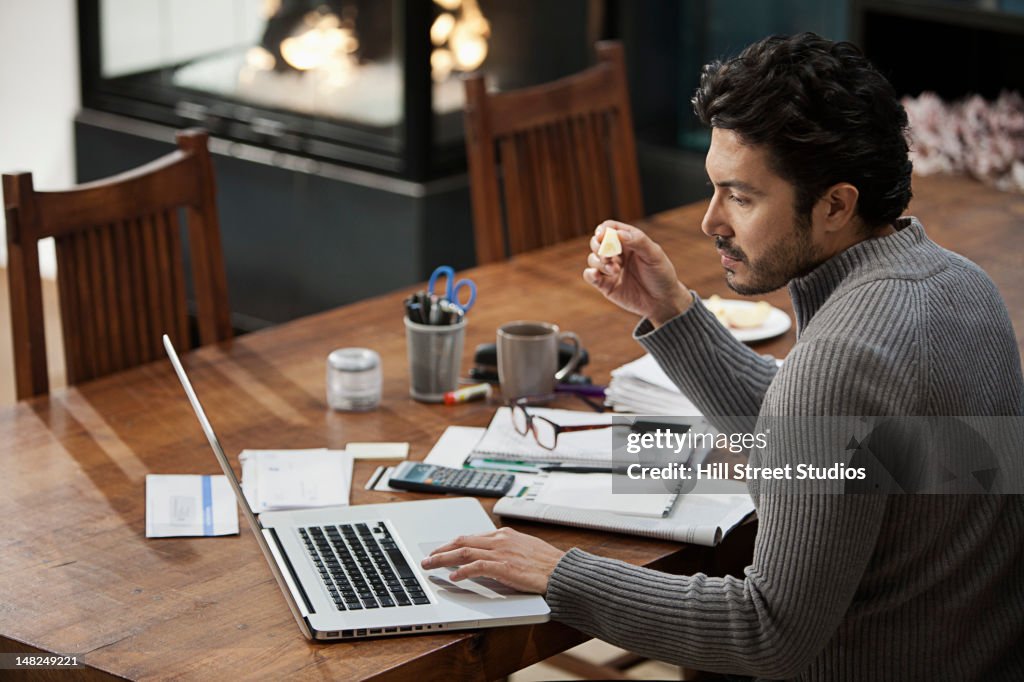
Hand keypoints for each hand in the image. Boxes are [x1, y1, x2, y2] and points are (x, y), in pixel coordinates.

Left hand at [420, 527, 564, 593]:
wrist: (563, 571)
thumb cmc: (547, 564)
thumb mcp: (525, 548)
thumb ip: (507, 549)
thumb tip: (492, 555)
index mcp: (504, 535)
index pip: (471, 537)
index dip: (452, 544)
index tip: (441, 550)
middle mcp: (500, 540)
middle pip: (462, 541)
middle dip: (441, 549)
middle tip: (427, 557)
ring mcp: (501, 552)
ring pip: (463, 551)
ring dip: (443, 558)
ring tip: (430, 565)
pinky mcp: (504, 566)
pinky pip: (476, 566)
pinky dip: (462, 571)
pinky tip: (453, 577)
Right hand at [584, 220, 692, 325]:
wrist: (663, 302)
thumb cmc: (662, 275)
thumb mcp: (654, 255)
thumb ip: (638, 241)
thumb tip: (618, 234)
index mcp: (629, 241)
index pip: (610, 228)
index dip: (603, 230)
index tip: (602, 236)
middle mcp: (618, 253)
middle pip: (597, 242)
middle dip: (598, 246)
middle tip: (608, 255)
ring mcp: (610, 269)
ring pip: (592, 258)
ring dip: (600, 263)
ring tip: (615, 270)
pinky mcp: (605, 285)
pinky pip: (589, 275)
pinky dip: (590, 274)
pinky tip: (598, 276)